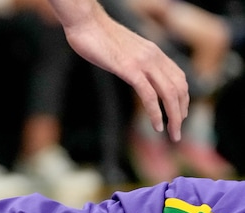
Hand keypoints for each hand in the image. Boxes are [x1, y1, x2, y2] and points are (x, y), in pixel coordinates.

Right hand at [60, 4, 188, 141]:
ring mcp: (142, 62)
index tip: (178, 116)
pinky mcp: (129, 69)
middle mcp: (153, 56)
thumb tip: (129, 71)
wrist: (85, 22)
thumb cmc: (96, 36)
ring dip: (173, 117)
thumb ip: (130, 61)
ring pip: (168, 93)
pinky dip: (155, 112)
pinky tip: (156, 125)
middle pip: (178, 88)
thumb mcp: (120, 50)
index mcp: (153, 52)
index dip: (183, 99)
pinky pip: (148, 95)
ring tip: (172, 134)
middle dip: (181, 113)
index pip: (179, 78)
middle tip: (177, 133)